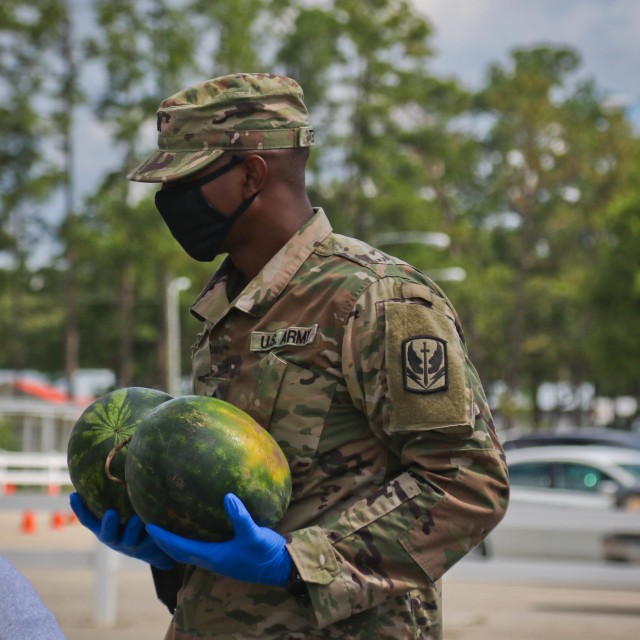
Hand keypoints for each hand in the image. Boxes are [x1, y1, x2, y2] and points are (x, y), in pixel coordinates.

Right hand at [69, 492, 174, 569]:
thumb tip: (115, 457)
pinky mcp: (148, 546)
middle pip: (107, 534)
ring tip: (137, 519)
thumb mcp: (122, 507)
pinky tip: (156, 522)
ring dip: (132, 529)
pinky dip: (151, 532)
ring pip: (130, 538)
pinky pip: (149, 540)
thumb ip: (117, 491)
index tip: (74, 495)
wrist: (153, 545)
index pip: (89, 520)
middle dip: (108, 525)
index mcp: (104, 527)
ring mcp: (131, 543)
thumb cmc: (132, 517)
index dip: (80, 509)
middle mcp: (115, 536)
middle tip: (111, 513)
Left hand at [146, 493, 291, 586]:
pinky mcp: (227, 557)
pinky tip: (197, 529)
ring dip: (175, 543)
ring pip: (189, 553)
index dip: (164, 537)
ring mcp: (219, 560)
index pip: (180, 547)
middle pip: (179, 553)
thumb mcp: (255, 534)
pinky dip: (190, 542)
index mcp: (213, 556)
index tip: (150, 526)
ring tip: (168, 528)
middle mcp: (212, 560)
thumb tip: (227, 496)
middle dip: (164, 542)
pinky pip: (201, 550)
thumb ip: (241, 517)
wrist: (281, 568)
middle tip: (152, 527)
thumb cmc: (266, 553)